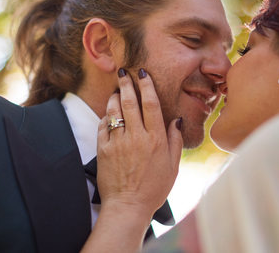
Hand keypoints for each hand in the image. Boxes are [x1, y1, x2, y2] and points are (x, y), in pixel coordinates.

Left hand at [97, 68, 182, 218]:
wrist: (128, 206)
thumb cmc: (154, 188)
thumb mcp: (173, 166)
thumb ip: (174, 140)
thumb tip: (176, 119)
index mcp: (156, 139)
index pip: (151, 104)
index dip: (147, 85)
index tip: (143, 73)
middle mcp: (137, 137)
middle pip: (130, 102)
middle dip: (127, 83)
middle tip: (123, 72)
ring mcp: (118, 143)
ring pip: (114, 111)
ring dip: (114, 97)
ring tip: (116, 91)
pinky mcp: (104, 150)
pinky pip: (103, 126)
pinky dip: (105, 117)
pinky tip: (108, 113)